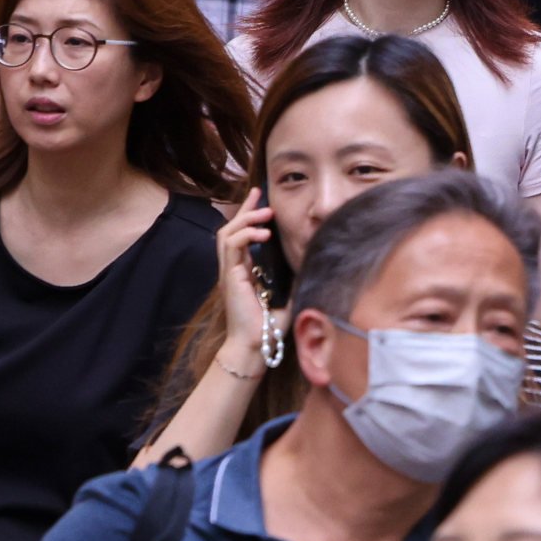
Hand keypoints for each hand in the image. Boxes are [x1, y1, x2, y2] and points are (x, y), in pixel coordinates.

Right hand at [215, 190, 280, 361]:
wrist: (256, 346)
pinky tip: (264, 235)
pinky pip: (232, 246)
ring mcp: (229, 272)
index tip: (262, 200)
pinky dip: (246, 235)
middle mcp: (233, 269)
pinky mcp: (229, 277)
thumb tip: (312, 263)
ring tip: (265, 213)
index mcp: (243, 272)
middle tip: (259, 194)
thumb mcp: (288, 297)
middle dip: (245, 209)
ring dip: (246, 219)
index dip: (250, 216)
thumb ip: (293, 280)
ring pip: (227, 233)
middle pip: (230, 229)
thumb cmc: (270, 327)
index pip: (242, 236)